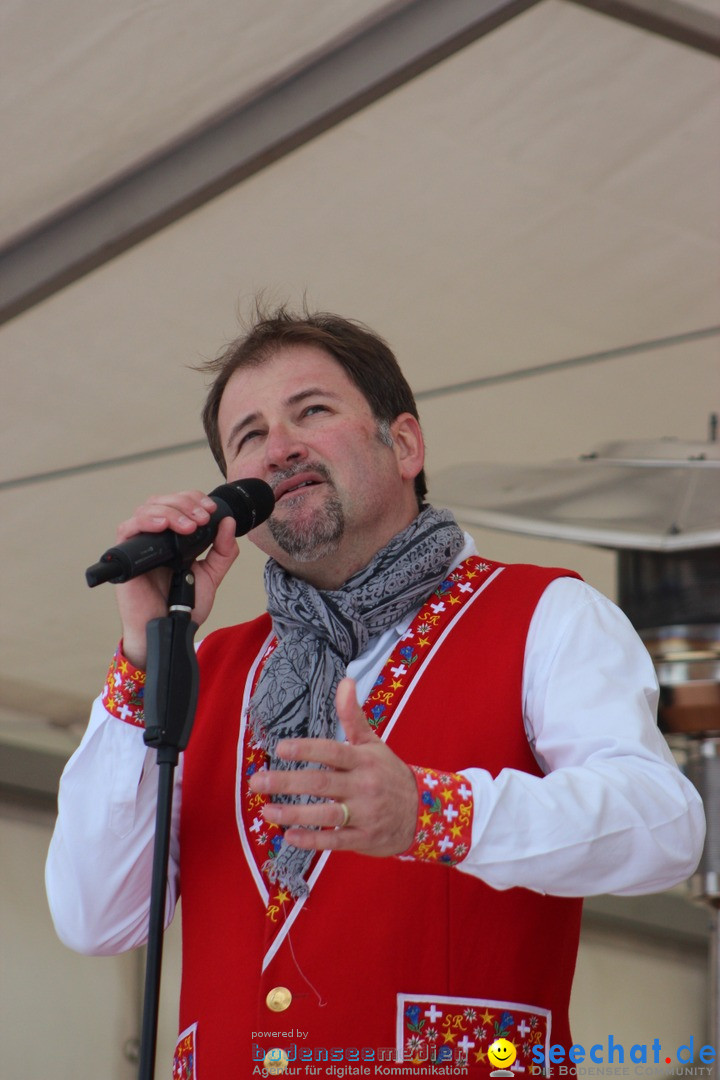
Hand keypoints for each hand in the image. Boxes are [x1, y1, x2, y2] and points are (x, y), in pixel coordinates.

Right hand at [114, 491, 238, 666]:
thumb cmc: (183, 607)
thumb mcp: (211, 575)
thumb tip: (229, 522)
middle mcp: (155, 537)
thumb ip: (222, 551)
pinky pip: (127, 528)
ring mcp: (139, 545)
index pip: (177, 503)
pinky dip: (145, 521)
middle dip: (185, 503)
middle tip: (202, 517)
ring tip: (189, 525)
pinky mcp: (125, 556)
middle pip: (162, 500)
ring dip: (170, 511)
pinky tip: (163, 526)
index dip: (193, 499)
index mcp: (173, 537)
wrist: (168, 630)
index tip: (211, 509)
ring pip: (146, 509)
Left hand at [248, 677, 417, 855]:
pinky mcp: (364, 838)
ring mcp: (364, 813)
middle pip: (321, 782)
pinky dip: (312, 840)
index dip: (306, 749)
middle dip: (286, 783)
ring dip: (293, 813)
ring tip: (266, 810)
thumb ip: (353, 715)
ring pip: (325, 814)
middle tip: (257, 782)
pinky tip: (289, 836)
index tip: (280, 749)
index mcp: (363, 760)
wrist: (422, 811)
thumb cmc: (388, 773)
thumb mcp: (372, 742)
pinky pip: (335, 840)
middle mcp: (363, 785)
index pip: (332, 751)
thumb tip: (345, 681)